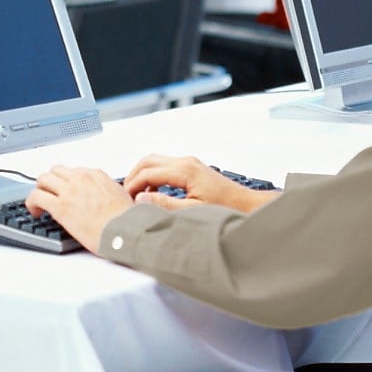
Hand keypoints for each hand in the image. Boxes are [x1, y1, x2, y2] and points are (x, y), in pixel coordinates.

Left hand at [25, 165, 133, 255]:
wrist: (125, 232)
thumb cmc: (127, 220)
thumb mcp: (123, 196)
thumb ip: (110, 191)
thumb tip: (108, 197)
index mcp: (96, 175)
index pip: (74, 171)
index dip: (67, 182)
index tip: (66, 191)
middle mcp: (81, 178)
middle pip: (56, 171)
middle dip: (51, 181)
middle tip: (49, 194)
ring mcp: (69, 191)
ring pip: (43, 179)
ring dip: (40, 189)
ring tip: (39, 202)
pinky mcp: (60, 206)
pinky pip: (36, 196)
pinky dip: (32, 202)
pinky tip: (35, 211)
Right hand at [124, 154, 279, 212]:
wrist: (245, 204)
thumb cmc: (225, 208)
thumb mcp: (193, 211)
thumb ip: (165, 205)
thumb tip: (141, 200)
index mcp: (184, 170)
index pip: (147, 172)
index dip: (132, 186)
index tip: (125, 201)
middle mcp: (185, 161)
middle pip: (147, 161)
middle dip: (133, 177)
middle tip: (126, 196)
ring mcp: (188, 162)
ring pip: (155, 161)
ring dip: (142, 175)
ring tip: (137, 195)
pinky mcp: (191, 167)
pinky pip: (164, 165)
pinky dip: (152, 176)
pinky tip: (152, 193)